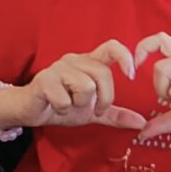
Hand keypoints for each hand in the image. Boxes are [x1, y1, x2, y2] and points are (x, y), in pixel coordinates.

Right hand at [0, 40, 144, 131]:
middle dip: (104, 99)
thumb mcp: (92, 112)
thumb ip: (116, 115)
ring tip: (70, 105)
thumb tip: (142, 124)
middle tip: (96, 110)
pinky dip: (64, 109)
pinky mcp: (44, 81)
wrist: (28, 110)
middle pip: (103, 74)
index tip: (132, 75)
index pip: (112, 47)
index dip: (125, 57)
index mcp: (88, 62)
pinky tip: (56, 107)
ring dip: (81, 104)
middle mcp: (74, 60)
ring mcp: (58, 68)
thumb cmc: (61, 105)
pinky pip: (65, 99)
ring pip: (85, 86)